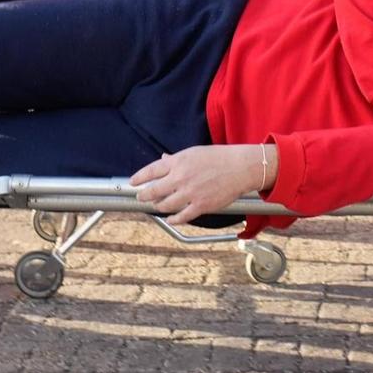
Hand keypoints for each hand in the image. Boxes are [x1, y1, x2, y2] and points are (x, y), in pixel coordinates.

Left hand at [130, 144, 273, 224]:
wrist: (240, 167)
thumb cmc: (219, 158)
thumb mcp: (194, 153)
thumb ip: (176, 159)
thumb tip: (163, 159)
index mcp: (178, 162)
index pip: (151, 170)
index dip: (139, 178)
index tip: (133, 182)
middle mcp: (180, 178)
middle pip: (154, 190)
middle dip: (144, 195)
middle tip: (140, 197)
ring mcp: (190, 193)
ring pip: (165, 204)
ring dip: (158, 206)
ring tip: (156, 206)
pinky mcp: (200, 206)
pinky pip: (181, 216)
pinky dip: (173, 219)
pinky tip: (169, 219)